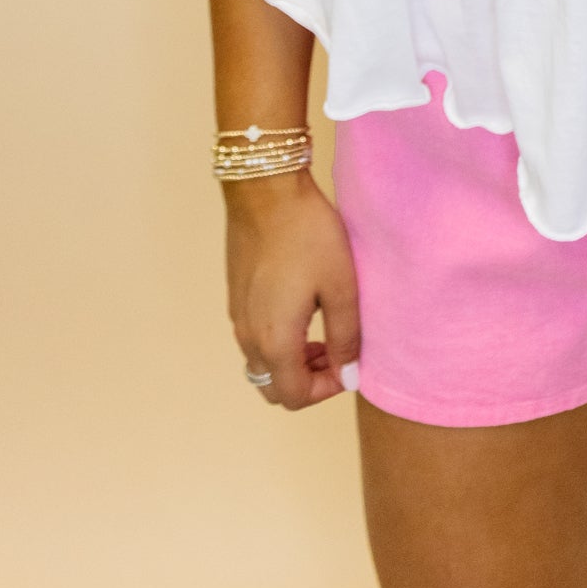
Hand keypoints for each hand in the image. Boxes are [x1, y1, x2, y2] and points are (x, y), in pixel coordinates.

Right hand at [224, 170, 360, 407]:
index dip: (327, 390)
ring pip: (263, 363)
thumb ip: (346, 337)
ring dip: (293, 360)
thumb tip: (349, 376)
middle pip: (273, 386)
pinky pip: (255, 338)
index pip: (294, 396)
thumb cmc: (308, 234)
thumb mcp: (341, 286)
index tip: (350, 362)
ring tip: (324, 329)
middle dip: (308, 380)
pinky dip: (279, 340)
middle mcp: (248, 336)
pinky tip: (304, 307)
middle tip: (336, 349)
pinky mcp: (236, 297)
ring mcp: (238, 316)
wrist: (266, 190)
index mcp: (274, 339)